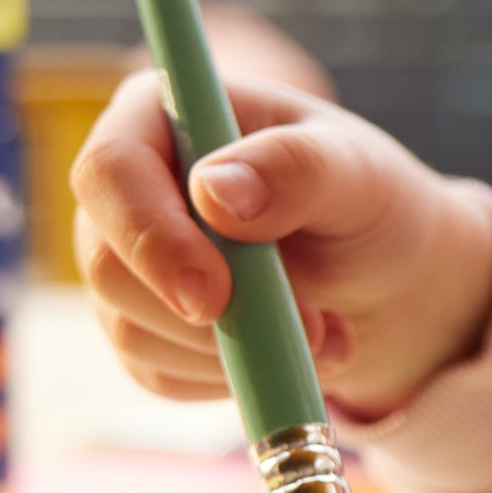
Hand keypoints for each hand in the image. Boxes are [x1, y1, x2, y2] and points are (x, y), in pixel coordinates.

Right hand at [70, 73, 491, 417]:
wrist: (384, 277)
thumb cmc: (367, 204)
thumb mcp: (357, 174)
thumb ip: (295, 169)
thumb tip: (213, 190)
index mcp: (164, 113)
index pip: (110, 170)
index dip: (150, 236)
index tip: (213, 296)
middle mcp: (128, 186)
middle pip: (107, 262)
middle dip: (206, 315)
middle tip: (311, 329)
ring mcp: (127, 261)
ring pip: (131, 329)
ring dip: (236, 351)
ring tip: (326, 332)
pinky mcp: (143, 327)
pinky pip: (159, 373)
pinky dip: (232, 378)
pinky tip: (291, 352)